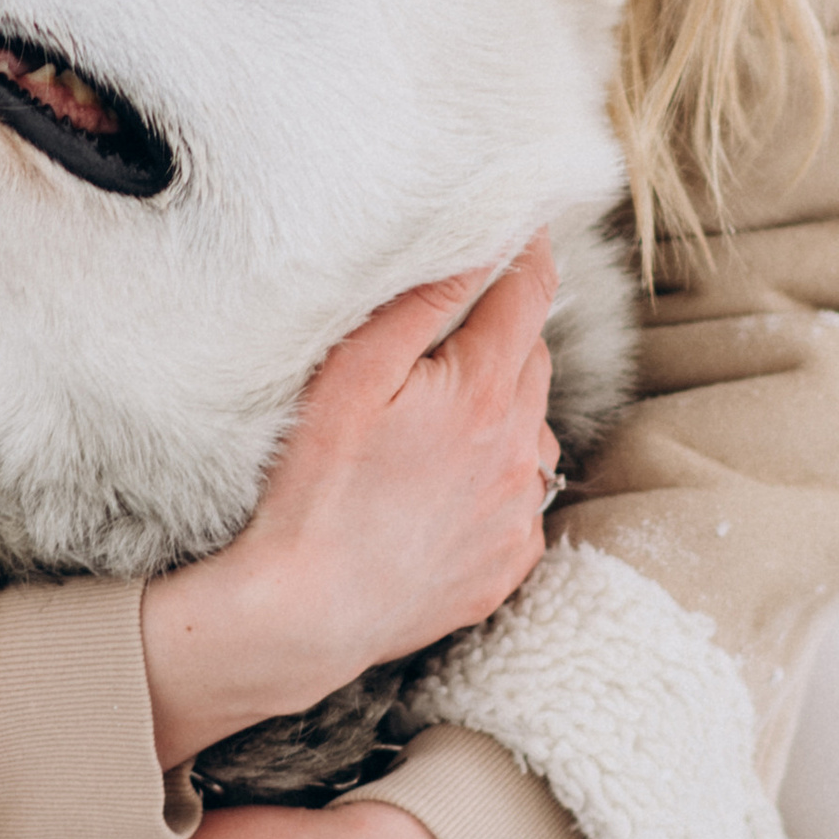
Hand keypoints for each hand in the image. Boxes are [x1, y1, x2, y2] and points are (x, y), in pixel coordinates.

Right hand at [140, 235, 560, 766]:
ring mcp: (518, 513)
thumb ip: (418, 307)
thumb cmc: (315, 486)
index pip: (530, 294)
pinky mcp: (509, 563)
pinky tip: (440, 489)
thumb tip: (474, 248)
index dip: (527, 251)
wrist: (305, 611)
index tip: (520, 227)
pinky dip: (496, 480)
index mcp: (482, 394)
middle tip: (448, 338)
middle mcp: (518, 451)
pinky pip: (521, 499)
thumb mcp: (351, 377)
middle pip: (533, 360)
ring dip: (503, 412)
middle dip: (503, 336)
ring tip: (435, 427)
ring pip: (532, 431)